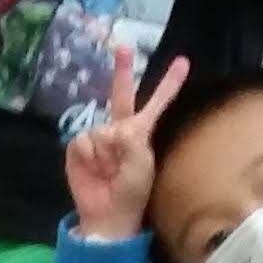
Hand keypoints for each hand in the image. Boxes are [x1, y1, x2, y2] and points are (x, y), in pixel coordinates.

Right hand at [65, 53, 185, 244]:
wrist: (107, 215)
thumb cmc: (132, 192)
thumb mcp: (142, 166)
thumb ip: (131, 141)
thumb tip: (112, 129)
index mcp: (141, 132)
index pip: (157, 103)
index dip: (169, 84)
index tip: (183, 62)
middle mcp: (119, 129)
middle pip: (121, 94)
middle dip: (123, 71)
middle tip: (123, 47)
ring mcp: (99, 137)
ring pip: (101, 129)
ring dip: (106, 152)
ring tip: (109, 172)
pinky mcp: (79, 147)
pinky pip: (84, 141)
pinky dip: (90, 157)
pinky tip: (94, 170)